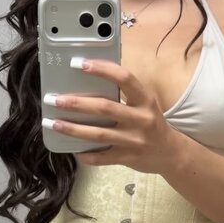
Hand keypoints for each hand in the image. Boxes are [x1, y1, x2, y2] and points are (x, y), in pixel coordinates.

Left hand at [44, 59, 180, 174]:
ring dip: (72, 128)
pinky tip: (71, 148)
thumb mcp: (144, 103)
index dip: (101, 69)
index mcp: (145, 99)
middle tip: (54, 99)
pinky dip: (84, 153)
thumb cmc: (151, 122)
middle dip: (76, 103)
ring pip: (98, 134)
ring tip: (52, 123)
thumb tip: (87, 82)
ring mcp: (134, 141)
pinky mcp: (127, 158)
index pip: (124, 78)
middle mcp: (141, 119)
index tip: (78, 63)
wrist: (170, 153)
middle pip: (105, 108)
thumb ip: (124, 94)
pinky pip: (100, 157)